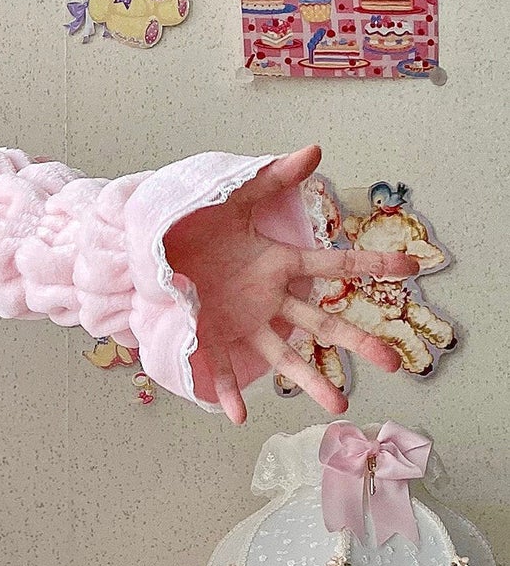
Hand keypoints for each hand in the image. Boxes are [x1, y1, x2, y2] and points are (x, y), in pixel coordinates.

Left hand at [164, 147, 415, 421]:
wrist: (153, 244)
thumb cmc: (198, 222)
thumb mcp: (237, 199)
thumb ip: (274, 178)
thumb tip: (315, 149)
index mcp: (279, 264)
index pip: (334, 267)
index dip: (372, 266)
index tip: (412, 267)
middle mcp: (268, 299)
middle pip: (321, 323)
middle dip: (357, 342)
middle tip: (393, 363)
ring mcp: (242, 322)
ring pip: (283, 355)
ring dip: (309, 380)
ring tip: (339, 407)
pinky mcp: (209, 335)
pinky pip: (220, 367)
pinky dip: (227, 393)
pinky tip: (238, 416)